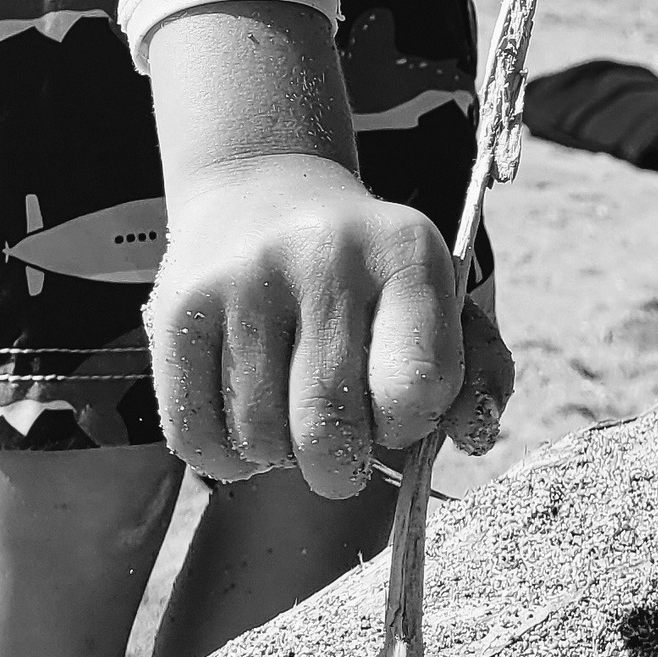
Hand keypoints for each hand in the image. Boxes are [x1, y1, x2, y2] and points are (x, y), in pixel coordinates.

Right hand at [145, 152, 509, 495]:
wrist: (262, 191)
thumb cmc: (367, 278)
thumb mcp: (438, 299)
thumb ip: (477, 374)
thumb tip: (472, 437)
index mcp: (405, 253)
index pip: (417, 386)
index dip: (407, 423)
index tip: (393, 408)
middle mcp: (324, 254)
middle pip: (329, 428)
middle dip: (339, 466)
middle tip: (338, 445)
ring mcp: (245, 278)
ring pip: (259, 439)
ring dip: (278, 454)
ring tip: (289, 413)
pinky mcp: (179, 307)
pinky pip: (196, 437)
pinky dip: (224, 455)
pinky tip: (243, 418)